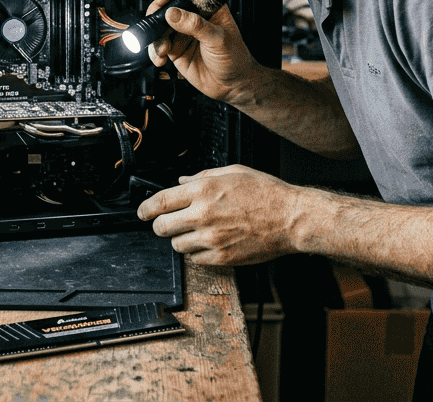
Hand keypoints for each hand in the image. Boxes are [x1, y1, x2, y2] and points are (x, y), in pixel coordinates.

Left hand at [137, 165, 303, 266]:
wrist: (291, 218)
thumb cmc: (266, 193)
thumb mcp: (233, 172)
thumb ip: (202, 176)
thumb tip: (181, 182)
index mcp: (203, 190)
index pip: (160, 202)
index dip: (145, 209)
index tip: (142, 212)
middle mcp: (203, 214)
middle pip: (161, 228)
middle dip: (160, 226)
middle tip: (167, 224)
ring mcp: (211, 238)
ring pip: (177, 245)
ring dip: (181, 239)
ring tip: (197, 232)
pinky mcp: (221, 257)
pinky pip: (196, 259)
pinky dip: (198, 252)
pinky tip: (211, 242)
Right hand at [146, 0, 258, 105]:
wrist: (232, 86)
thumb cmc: (234, 58)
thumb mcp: (218, 39)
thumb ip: (195, 25)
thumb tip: (172, 13)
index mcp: (207, 7)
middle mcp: (192, 17)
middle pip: (166, 6)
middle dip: (157, 14)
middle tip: (155, 23)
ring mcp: (181, 33)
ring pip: (158, 26)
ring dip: (154, 37)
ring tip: (163, 49)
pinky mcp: (174, 49)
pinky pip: (157, 46)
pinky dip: (154, 52)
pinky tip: (161, 60)